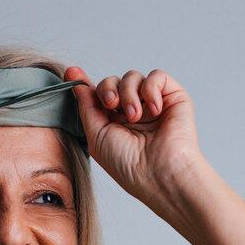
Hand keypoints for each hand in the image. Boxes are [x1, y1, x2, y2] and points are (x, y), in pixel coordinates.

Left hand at [63, 66, 203, 203]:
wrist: (158, 172)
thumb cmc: (127, 164)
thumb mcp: (96, 137)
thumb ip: (86, 108)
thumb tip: (76, 83)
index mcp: (113, 123)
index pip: (98, 97)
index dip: (85, 83)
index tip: (72, 72)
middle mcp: (132, 112)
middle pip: (112, 82)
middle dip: (107, 89)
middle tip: (111, 105)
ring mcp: (152, 104)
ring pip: (132, 77)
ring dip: (128, 93)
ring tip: (134, 117)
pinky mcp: (173, 97)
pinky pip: (157, 76)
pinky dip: (151, 89)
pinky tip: (153, 110)